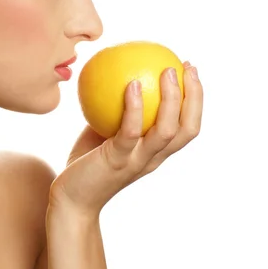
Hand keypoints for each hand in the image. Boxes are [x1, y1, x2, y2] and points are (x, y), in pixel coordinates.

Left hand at [48, 61, 202, 218]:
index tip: (190, 71)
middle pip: (187, 129)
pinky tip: (131, 84)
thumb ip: (118, 110)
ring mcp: (137, 161)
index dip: (196, 100)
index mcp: (157, 152)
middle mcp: (154, 158)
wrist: (70, 200)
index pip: (188, 127)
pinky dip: (135, 107)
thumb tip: (119, 73)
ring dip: (172, 99)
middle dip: (195, 97)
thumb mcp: (106, 132)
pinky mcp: (116, 161)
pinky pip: (130, 132)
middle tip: (189, 68)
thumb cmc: (88, 162)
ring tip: (168, 72)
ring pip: (166, 131)